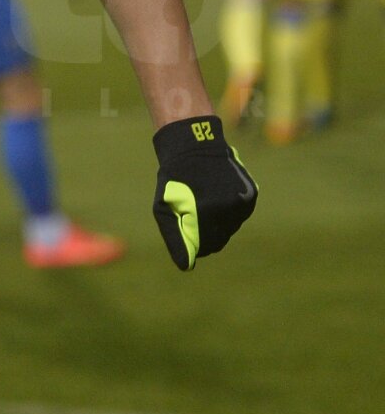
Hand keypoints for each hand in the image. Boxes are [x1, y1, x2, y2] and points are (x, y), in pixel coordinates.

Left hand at [152, 116, 256, 270]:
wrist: (195, 147)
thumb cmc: (174, 179)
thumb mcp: (164, 209)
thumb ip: (176, 238)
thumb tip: (186, 266)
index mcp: (205, 214)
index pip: (204, 248)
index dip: (193, 245)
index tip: (186, 233)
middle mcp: (227, 210)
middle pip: (218, 241)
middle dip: (204, 234)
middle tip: (192, 216)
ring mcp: (241, 203)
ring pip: (229, 229)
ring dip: (217, 222)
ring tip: (204, 201)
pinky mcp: (249, 197)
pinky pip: (238, 216)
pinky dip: (228, 212)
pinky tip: (216, 195)